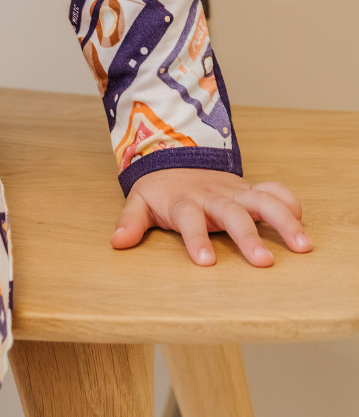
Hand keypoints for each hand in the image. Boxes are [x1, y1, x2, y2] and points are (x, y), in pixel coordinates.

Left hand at [111, 167, 311, 266]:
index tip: (206, 262)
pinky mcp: (248, 189)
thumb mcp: (139, 202)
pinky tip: (302, 219)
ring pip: (261, 201)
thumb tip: (117, 242)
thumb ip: (130, 222)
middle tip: (263, 262)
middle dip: (247, 236)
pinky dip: (288, 200)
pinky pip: (272, 189)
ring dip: (282, 221)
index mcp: (183, 202)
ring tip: (302, 246)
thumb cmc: (160, 190)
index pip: (189, 219)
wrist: (173, 158)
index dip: (197, 239)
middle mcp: (212, 196)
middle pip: (231, 213)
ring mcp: (233, 191)